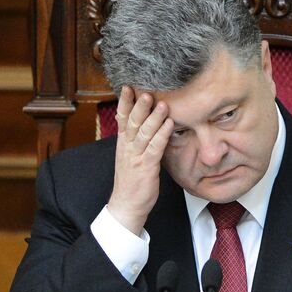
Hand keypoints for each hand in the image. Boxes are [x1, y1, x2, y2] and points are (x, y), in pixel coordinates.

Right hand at [105, 86, 172, 234]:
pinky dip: (162, 135)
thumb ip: (138, 139)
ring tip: (161, 103)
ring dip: (153, 117)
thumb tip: (148, 123)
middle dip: (139, 105)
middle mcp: (127, 147)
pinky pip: (154, 148)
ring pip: (143, 133)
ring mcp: (136, 157)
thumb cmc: (132, 180)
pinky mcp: (146, 168)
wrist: (127, 205)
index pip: (122, 118)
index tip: (127, 85)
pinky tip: (169, 124)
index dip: (124, 102)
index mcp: (123, 143)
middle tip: (145, 89)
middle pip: (132, 122)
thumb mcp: (131, 156)